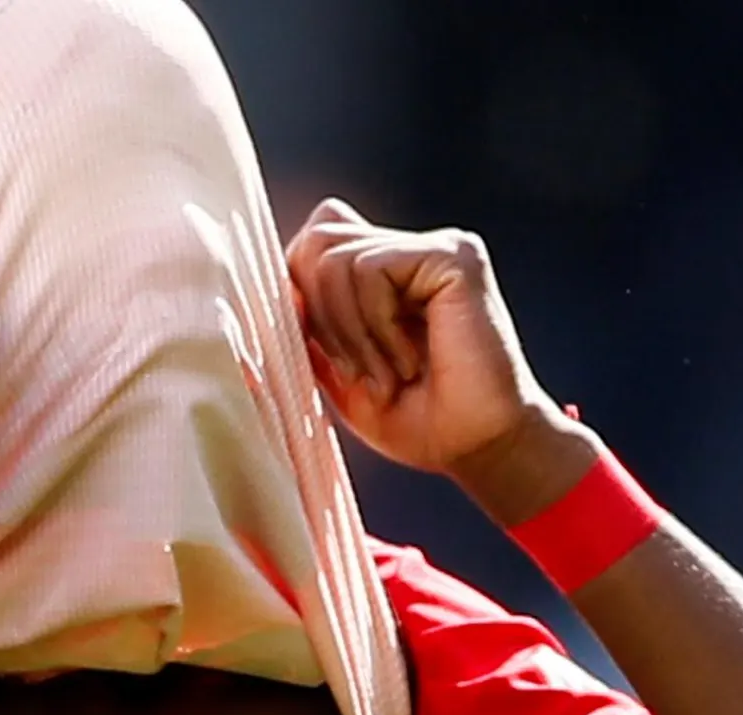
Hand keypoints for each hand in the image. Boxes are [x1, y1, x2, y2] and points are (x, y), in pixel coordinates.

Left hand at [286, 199, 556, 474]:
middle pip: (317, 240)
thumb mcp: (337, 372)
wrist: (477, 447)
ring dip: (351, 334)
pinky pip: (371, 269)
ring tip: (389, 373)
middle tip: (361, 371)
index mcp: (382, 271)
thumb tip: (265, 289)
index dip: (301, 292)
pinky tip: (408, 361)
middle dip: (321, 316)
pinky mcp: (452, 256)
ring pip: (337, 260)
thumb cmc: (416, 418)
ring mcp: (433, 248)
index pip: (313, 240)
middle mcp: (407, 249)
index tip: (329, 357)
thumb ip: (303, 325)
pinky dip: (376, 327)